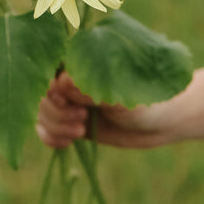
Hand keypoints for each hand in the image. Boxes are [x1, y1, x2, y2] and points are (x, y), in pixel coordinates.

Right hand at [36, 71, 168, 149]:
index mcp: (83, 59)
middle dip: (57, 112)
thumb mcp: (122, 95)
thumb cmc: (148, 100)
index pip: (49, 70)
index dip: (52, 91)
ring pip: (42, 112)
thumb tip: (61, 81)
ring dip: (55, 126)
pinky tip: (66, 144)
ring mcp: (70, 99)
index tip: (70, 104)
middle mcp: (72, 77)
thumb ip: (92, 88)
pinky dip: (50, 137)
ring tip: (80, 131)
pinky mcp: (71, 120)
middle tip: (82, 120)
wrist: (162, 122)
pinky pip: (45, 128)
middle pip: (42, 94)